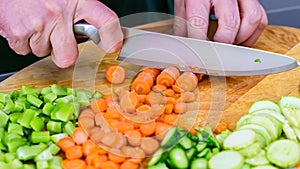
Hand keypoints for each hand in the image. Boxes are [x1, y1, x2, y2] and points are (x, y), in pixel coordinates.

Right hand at [0, 0, 122, 67]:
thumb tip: (90, 33)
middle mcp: (58, 12)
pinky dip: (23, 41)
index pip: (106, 22)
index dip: (113, 39)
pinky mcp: (17, 31)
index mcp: (78, 0)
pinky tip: (24, 23)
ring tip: (36, 21)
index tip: (112, 47)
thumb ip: (80, 12)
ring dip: (40, 42)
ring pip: (43, 53)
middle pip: (69, 57)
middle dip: (63, 54)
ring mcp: (38, 23)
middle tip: (58, 39)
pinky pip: (24, 50)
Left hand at [173, 0, 267, 46]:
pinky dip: (251, 36)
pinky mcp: (254, 0)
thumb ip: (183, 26)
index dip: (199, 45)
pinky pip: (261, 20)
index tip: (198, 57)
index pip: (199, 23)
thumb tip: (185, 50)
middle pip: (230, 23)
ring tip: (228, 44)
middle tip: (216, 52)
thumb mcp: (183, 6)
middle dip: (223, 44)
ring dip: (240, 40)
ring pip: (251, 20)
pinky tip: (239, 39)